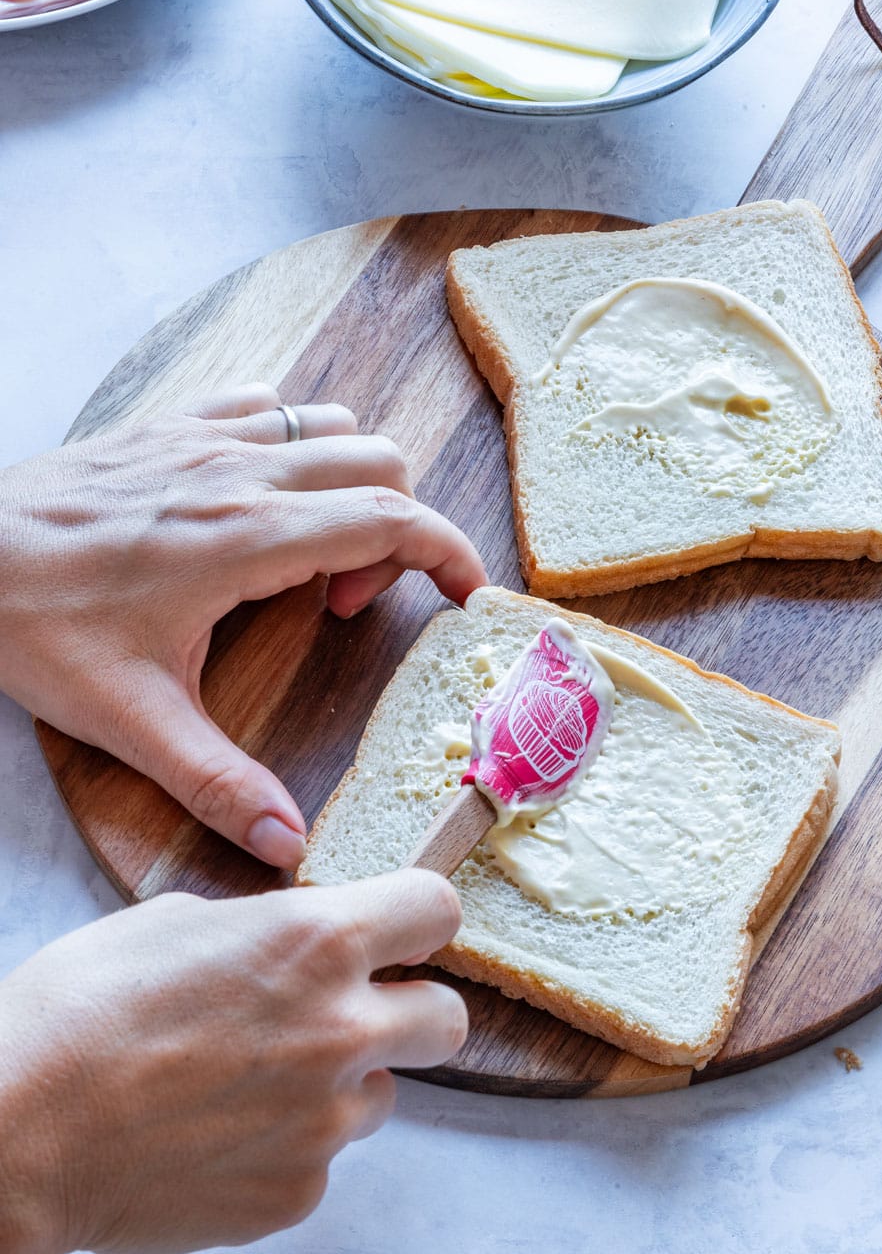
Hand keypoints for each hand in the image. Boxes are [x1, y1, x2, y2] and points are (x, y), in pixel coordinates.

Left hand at [0, 384, 485, 867]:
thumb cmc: (38, 627)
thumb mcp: (133, 720)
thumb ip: (219, 783)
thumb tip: (289, 848)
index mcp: (248, 537)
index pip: (389, 517)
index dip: (447, 549)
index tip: (466, 592)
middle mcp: (239, 472)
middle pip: (377, 464)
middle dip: (392, 531)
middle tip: (337, 608)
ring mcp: (202, 438)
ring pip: (328, 427)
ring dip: (346, 483)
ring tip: (300, 555)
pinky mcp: (167, 426)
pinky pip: (263, 406)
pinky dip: (289, 442)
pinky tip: (257, 495)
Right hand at [0, 870, 466, 1253]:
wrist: (19, 1133)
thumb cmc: (81, 1011)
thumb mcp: (176, 922)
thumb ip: (263, 931)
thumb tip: (287, 945)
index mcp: (316, 942)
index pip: (436, 910)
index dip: (417, 919)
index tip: (398, 930)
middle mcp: (342, 1030)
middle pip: (447, 1019)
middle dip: (409, 1011)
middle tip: (347, 1013)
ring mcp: (324, 1122)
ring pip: (379, 1095)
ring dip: (337, 1083)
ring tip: (250, 1082)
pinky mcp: (296, 1194)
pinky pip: (321, 1161)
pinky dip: (285, 1146)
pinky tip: (216, 1135)